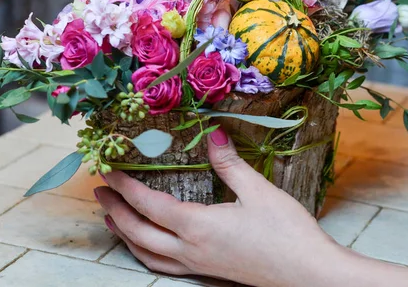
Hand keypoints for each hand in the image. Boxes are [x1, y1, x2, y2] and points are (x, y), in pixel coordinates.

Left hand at [95, 128, 342, 286]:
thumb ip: (230, 163)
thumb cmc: (286, 231)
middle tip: (100, 192)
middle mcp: (190, 250)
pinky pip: (164, 266)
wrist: (308, 274)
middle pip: (139, 232)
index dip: (125, 187)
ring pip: (147, 254)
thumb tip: (213, 134)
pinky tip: (150, 247)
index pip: (149, 205)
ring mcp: (198, 266)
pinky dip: (145, 254)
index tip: (108, 171)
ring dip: (125, 235)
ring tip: (112, 219)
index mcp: (197, 227)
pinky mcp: (209, 273)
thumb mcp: (258, 190)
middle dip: (116, 210)